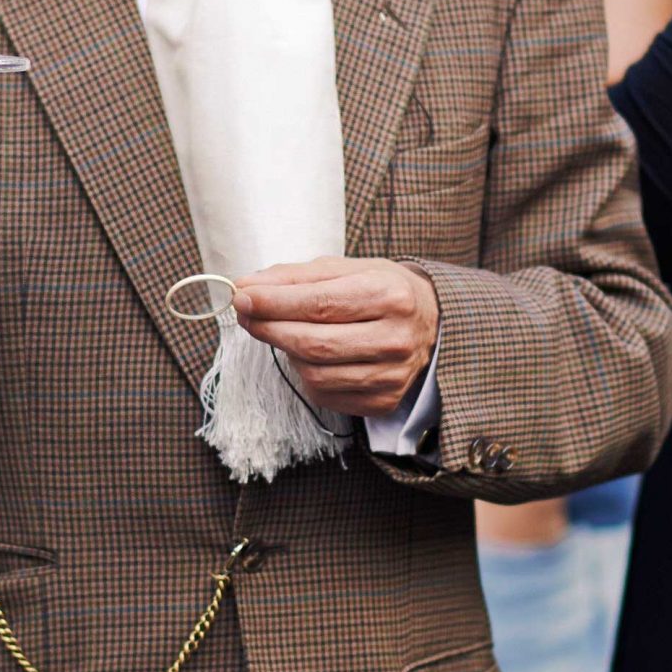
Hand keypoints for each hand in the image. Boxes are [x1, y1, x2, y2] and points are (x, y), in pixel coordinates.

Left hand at [233, 257, 438, 417]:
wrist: (430, 323)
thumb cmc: (381, 290)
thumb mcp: (346, 269)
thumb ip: (294, 277)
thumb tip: (245, 287)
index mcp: (389, 295)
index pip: (319, 304)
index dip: (273, 303)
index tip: (242, 297)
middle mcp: (396, 339)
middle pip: (314, 343)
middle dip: (269, 328)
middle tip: (246, 315)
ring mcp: (392, 375)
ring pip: (315, 374)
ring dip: (286, 353)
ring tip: (283, 332)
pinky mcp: (384, 401)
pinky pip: (325, 395)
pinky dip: (306, 375)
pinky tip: (310, 356)